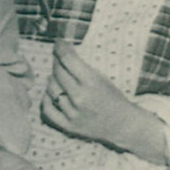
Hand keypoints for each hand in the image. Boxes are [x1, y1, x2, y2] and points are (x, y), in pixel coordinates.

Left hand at [42, 43, 167, 164]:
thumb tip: (60, 51)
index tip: (58, 43)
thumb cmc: (112, 97)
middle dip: (57, 61)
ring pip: (51, 88)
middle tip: (59, 58)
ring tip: (58, 77)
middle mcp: (80, 98)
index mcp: (91, 82)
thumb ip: (81, 66)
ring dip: (52, 79)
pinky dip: (46, 98)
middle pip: (57, 72)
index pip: (67, 59)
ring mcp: (73, 113)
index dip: (60, 47)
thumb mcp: (101, 77)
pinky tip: (51, 93)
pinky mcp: (68, 126)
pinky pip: (47, 109)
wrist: (122, 125)